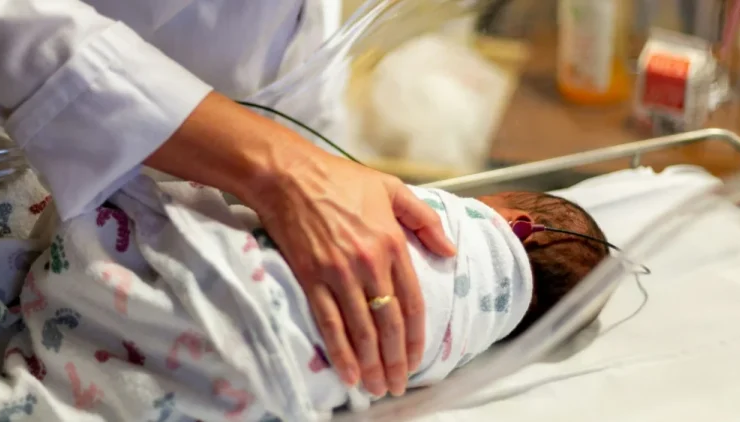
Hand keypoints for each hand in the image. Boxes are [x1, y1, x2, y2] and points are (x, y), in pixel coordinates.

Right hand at [146, 93, 454, 395]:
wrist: (289, 175)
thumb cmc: (339, 179)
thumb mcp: (392, 189)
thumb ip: (425, 220)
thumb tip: (450, 251)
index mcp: (393, 243)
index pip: (412, 303)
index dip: (417, 338)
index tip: (418, 360)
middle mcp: (370, 263)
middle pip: (389, 324)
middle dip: (396, 361)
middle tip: (397, 385)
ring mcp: (339, 273)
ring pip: (361, 330)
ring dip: (371, 364)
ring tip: (377, 387)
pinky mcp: (311, 277)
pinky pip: (329, 322)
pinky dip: (340, 351)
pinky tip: (349, 373)